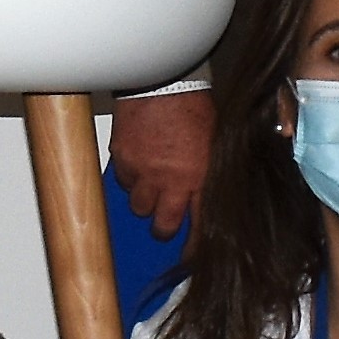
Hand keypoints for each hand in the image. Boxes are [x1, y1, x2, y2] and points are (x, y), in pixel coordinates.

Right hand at [107, 89, 212, 237]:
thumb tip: (212, 192)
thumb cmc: (193, 106)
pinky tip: (138, 161)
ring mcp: (145, 172)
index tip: (190, 259)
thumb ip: (210, 171)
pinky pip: (123, 181)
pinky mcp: (123, 160)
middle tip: (165, 222)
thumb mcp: (215, 142)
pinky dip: (129, 176)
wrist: (163, 79)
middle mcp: (172, 181)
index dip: (195, 248)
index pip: (200, 226)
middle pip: (164, 225)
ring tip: (151, 185)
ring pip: (139, 206)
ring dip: (145, 199)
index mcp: (201, 177)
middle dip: (164, 228)